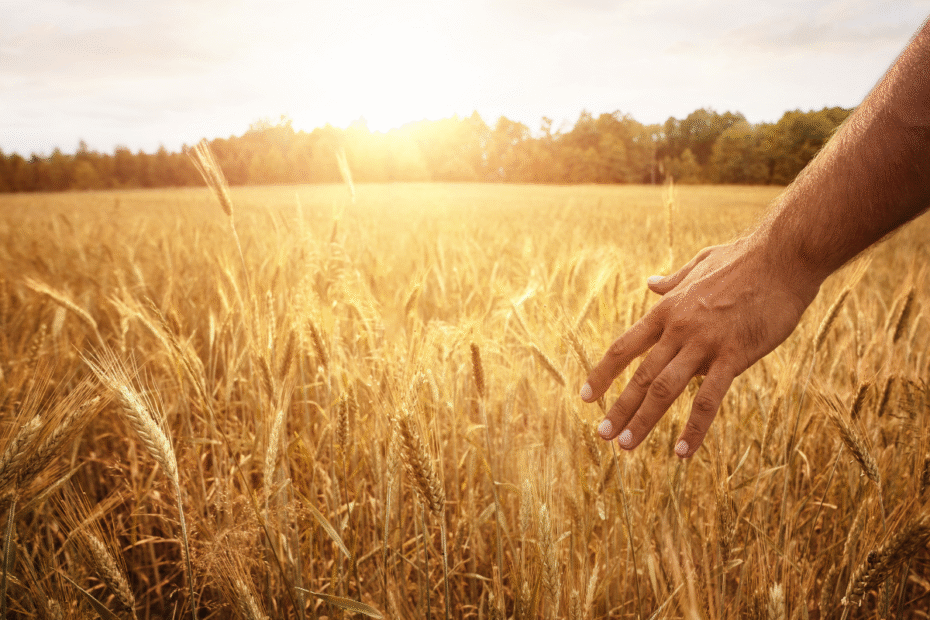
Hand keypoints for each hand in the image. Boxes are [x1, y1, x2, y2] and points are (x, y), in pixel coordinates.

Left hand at [580, 237, 819, 457]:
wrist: (785, 255)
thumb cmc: (745, 259)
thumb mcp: (700, 265)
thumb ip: (674, 281)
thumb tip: (651, 283)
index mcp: (667, 310)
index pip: (625, 348)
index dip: (603, 374)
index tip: (586, 396)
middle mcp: (678, 329)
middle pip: (641, 375)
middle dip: (618, 408)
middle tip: (602, 435)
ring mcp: (705, 343)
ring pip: (665, 389)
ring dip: (643, 420)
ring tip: (626, 446)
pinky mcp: (735, 355)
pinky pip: (708, 399)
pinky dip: (693, 427)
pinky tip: (682, 452)